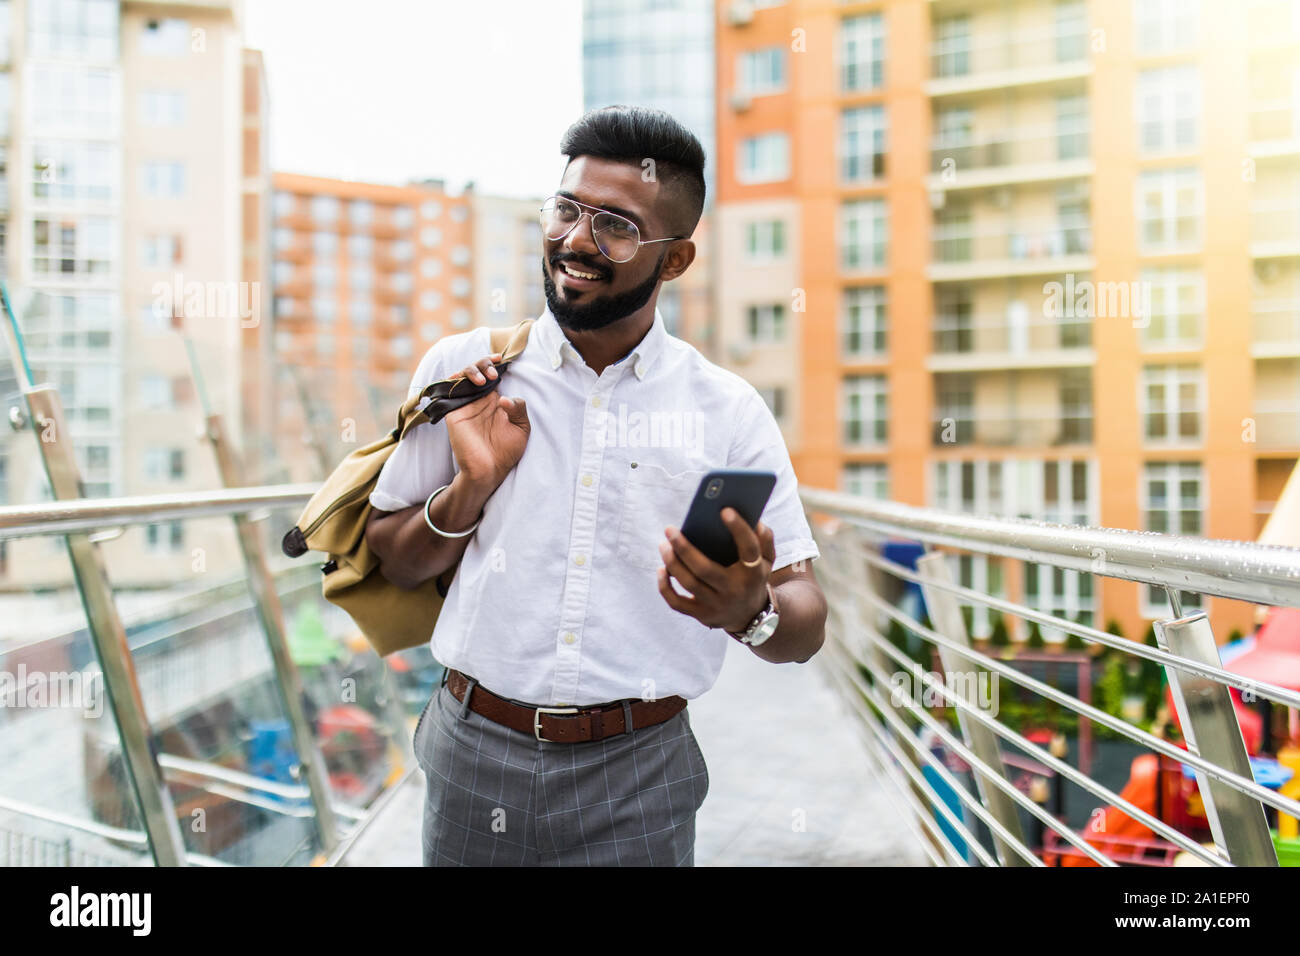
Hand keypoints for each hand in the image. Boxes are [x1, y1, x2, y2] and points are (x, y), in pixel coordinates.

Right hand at [444, 352, 529, 488]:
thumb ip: (519, 409)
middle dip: (484, 364)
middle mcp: (478, 400)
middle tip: (493, 373)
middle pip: (476, 370)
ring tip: (484, 380)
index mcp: (494, 400)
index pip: (491, 374)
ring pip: (461, 376)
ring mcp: (465, 405)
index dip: (493, 363)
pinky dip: (455, 381)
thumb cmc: (507, 452)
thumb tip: (504, 396)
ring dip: (472, 370)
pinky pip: (450, 392)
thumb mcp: (522, 428)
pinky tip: (466, 381)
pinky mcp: (454, 413)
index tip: (501, 359)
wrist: (490, 471)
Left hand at [656, 507, 775, 632]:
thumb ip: (764, 538)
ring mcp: (717, 605)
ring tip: (663, 545)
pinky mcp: (702, 615)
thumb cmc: (753, 577)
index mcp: (754, 572)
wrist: (750, 615)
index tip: (724, 510)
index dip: (739, 529)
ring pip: (689, 583)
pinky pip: (677, 603)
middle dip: (684, 548)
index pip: (749, 549)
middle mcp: (735, 590)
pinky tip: (661, 569)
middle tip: (669, 529)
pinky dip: (665, 587)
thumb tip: (754, 520)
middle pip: (705, 569)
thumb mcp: (766, 559)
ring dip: (672, 563)